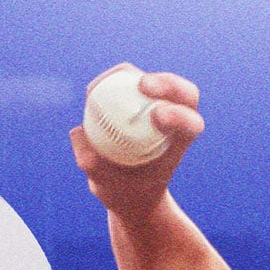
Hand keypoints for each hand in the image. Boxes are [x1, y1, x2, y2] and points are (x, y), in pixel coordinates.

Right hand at [70, 65, 205, 221]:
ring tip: (97, 89)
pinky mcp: (138, 98)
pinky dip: (111, 80)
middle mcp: (175, 119)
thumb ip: (94, 165)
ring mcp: (157, 105)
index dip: (179, 115)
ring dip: (129, 76)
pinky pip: (127, 80)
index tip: (157, 117)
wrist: (129, 193)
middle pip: (183, 92)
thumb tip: (79, 131)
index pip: (190, 122)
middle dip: (167, 84)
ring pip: (152, 79)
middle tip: (142, 85)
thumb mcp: (109, 188)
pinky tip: (92, 90)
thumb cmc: (126, 193)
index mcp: (180, 142)